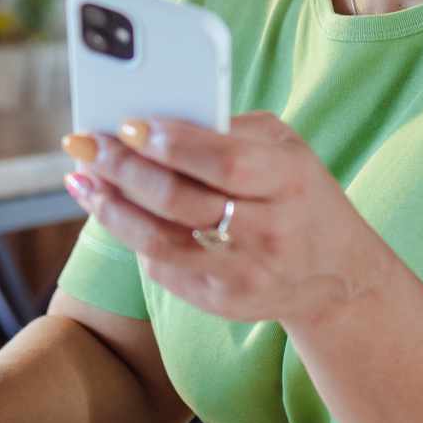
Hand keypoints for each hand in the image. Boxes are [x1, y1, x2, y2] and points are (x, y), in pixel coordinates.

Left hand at [62, 112, 395, 329]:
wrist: (338, 275)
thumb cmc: (299, 193)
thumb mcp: (286, 149)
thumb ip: (230, 129)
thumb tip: (154, 119)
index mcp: (288, 179)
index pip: (222, 160)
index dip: (170, 142)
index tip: (127, 124)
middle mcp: (270, 231)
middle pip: (179, 201)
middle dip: (122, 169)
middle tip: (86, 145)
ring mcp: (245, 273)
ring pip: (159, 242)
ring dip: (111, 208)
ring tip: (84, 181)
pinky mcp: (223, 302)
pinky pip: (162, 269)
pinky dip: (132, 236)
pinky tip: (114, 212)